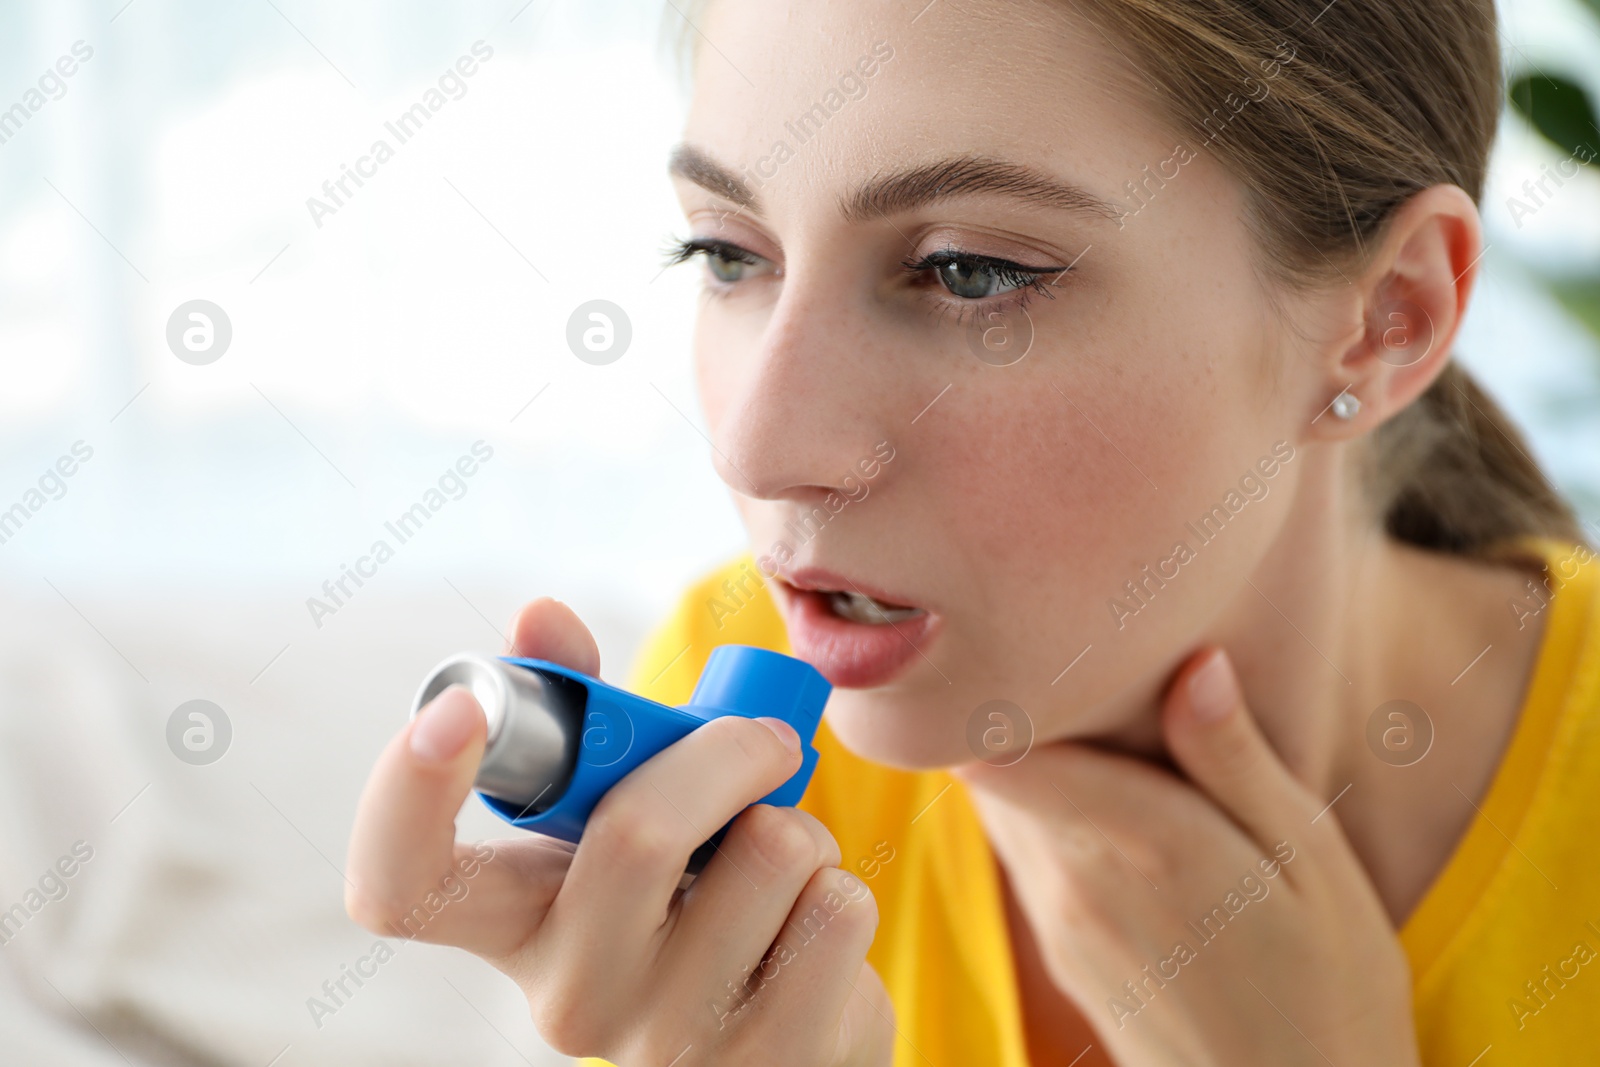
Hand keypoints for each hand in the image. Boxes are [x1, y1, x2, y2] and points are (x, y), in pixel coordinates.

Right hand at [345, 597, 892, 1065]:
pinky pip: (836, 911)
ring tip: (780, 871)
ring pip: (769, 853)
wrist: (787, 1039)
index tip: (461, 708)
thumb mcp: (638, 815)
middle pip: (636, 834)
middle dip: (726, 753)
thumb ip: (594, 718)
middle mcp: (570, 999)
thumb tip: (541, 614)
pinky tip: (809, 935)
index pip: (402, 884)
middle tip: (764, 742)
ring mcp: (667, 1045)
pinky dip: (842, 889)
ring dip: (801, 828)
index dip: (406, 794)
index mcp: (514, 922)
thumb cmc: (701, 903)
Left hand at [954, 648, 1419, 1065]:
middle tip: (1073, 655)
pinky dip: (1046, 808)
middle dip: (1021, 708)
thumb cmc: (1331, 985)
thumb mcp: (1311, 860)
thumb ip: (1236, 760)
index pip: (998, 747)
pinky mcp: (1058, 947)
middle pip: (992, 763)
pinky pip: (1025, 850)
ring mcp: (1057, 920)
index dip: (1000, 684)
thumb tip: (1192, 663)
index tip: (1035, 634)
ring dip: (1033, 757)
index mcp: (1140, 843)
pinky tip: (1108, 794)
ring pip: (1002, 804)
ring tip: (1097, 716)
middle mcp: (1075, 880)